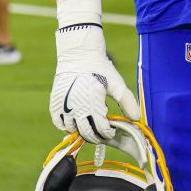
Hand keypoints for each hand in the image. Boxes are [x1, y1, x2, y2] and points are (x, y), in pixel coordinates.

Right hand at [49, 0, 140, 143]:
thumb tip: (136, 118)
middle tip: (102, 132)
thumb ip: (127, 101)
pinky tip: (76, 123)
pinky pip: (58, 124)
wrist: (79, 54)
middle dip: (96, 136)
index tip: (112, 131)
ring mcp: (63, 106)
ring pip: (72, 131)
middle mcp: (76, 107)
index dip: (108, 134)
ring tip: (90, 126)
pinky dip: (67, 127)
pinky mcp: (54, 103)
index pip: (101, 130)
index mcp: (93, 103)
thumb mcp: (116, 84)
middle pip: (86, 133)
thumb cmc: (101, 69)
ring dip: (82, 132)